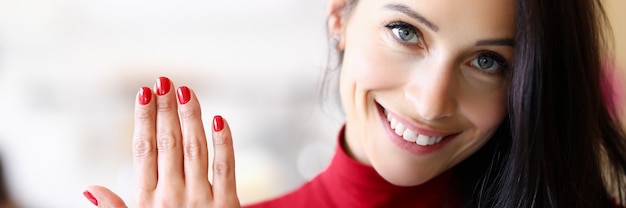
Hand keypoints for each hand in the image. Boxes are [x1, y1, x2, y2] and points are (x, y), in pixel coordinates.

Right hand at [84, 77, 239, 207]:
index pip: (143, 151)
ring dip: (190, 118)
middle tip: (164, 81)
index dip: (144, 120)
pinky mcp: (226, 204)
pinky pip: (225, 168)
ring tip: (186, 92)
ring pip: (194, 150)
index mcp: (147, 200)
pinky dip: (223, 144)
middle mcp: (171, 196)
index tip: (144, 93)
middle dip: (165, 111)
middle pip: (168, 145)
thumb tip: (90, 188)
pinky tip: (219, 120)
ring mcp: (200, 199)